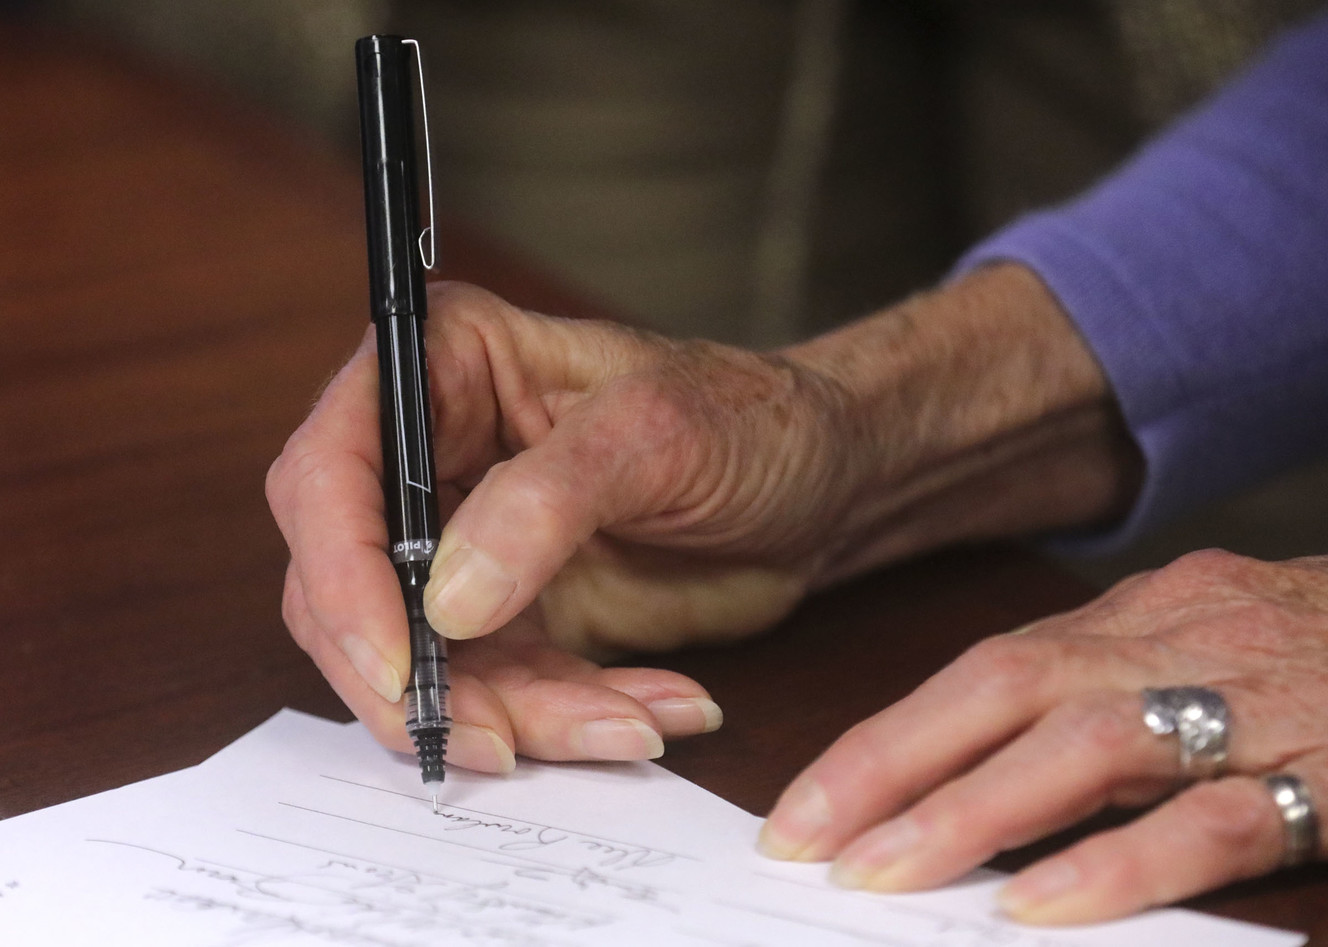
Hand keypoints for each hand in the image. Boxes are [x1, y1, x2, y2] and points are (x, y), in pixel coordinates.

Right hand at [266, 281, 851, 768]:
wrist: (819, 484)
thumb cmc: (751, 419)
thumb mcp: (657, 436)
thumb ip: (546, 503)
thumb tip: (444, 601)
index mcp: (447, 368)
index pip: (332, 474)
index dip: (342, 575)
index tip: (399, 661)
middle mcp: (436, 457)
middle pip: (349, 588)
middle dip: (418, 679)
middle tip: (495, 739)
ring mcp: (468, 544)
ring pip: (425, 662)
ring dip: (512, 715)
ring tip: (626, 722)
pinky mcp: (512, 614)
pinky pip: (498, 692)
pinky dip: (563, 722)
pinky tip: (650, 711)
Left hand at [760, 548, 1327, 923]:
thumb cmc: (1317, 660)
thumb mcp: (1201, 655)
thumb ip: (1102, 705)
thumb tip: (973, 786)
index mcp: (1139, 618)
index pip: (982, 669)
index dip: (884, 737)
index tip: (804, 806)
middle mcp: (1179, 642)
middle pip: (1005, 689)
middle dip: (890, 766)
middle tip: (805, 843)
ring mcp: (1256, 700)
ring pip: (1088, 743)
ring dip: (971, 812)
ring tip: (883, 876)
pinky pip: (1213, 819)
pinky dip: (1117, 864)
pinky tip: (1036, 909)